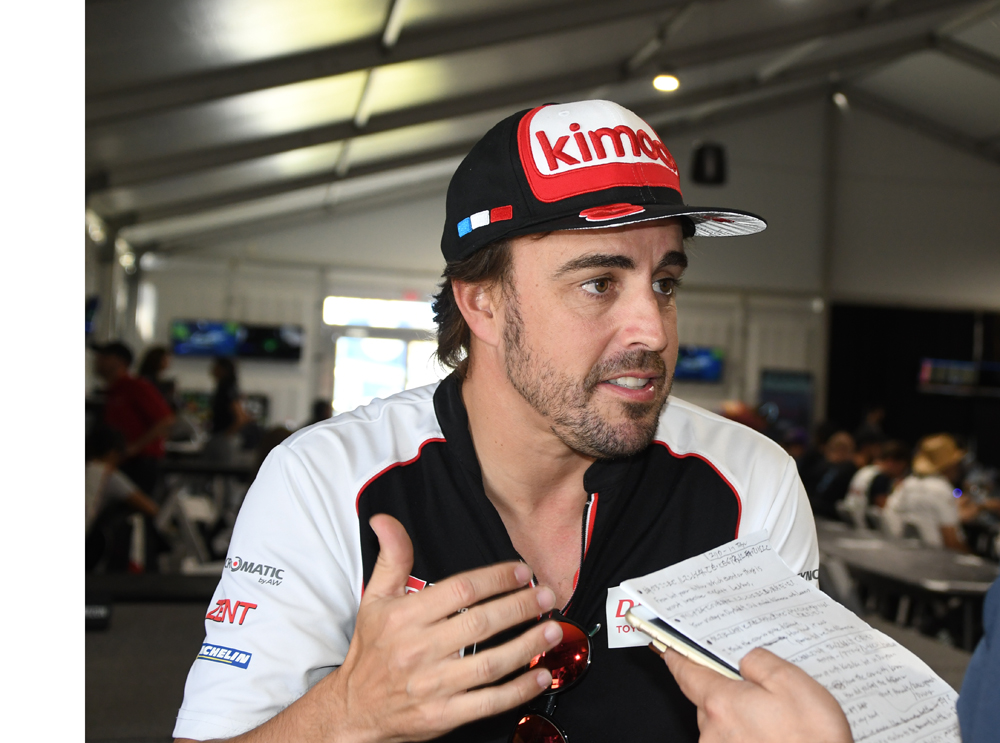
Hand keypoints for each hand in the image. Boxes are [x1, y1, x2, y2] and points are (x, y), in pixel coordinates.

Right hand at [324, 514, 562, 742]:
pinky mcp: (444, 716)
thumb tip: (385, 520)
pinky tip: (540, 675)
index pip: (460, 591)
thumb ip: (391, 558)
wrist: (355, 711)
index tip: (521, 572)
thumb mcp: (374, 599)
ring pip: (490, 663)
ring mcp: (433, 685)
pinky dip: (519, 690)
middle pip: (481, 624)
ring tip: (553, 630)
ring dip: (528, 646)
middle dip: (520, 607)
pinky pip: (489, 702)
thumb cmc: (371, 651)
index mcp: (404, 617)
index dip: (496, 578)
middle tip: (547, 596)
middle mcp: (419, 650)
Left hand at [661, 646, 852, 742]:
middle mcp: (713, 733)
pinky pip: (731, 742)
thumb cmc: (814, 740)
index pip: (686, 672)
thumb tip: (744, 659)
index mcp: (721, 704)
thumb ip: (759, 661)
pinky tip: (774, 737)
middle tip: (756, 687)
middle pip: (706, 699)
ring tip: (776, 720)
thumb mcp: (792, 682)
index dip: (679, 656)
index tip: (671, 648)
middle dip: (725, 690)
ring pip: (719, 724)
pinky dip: (746, 736)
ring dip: (738, 717)